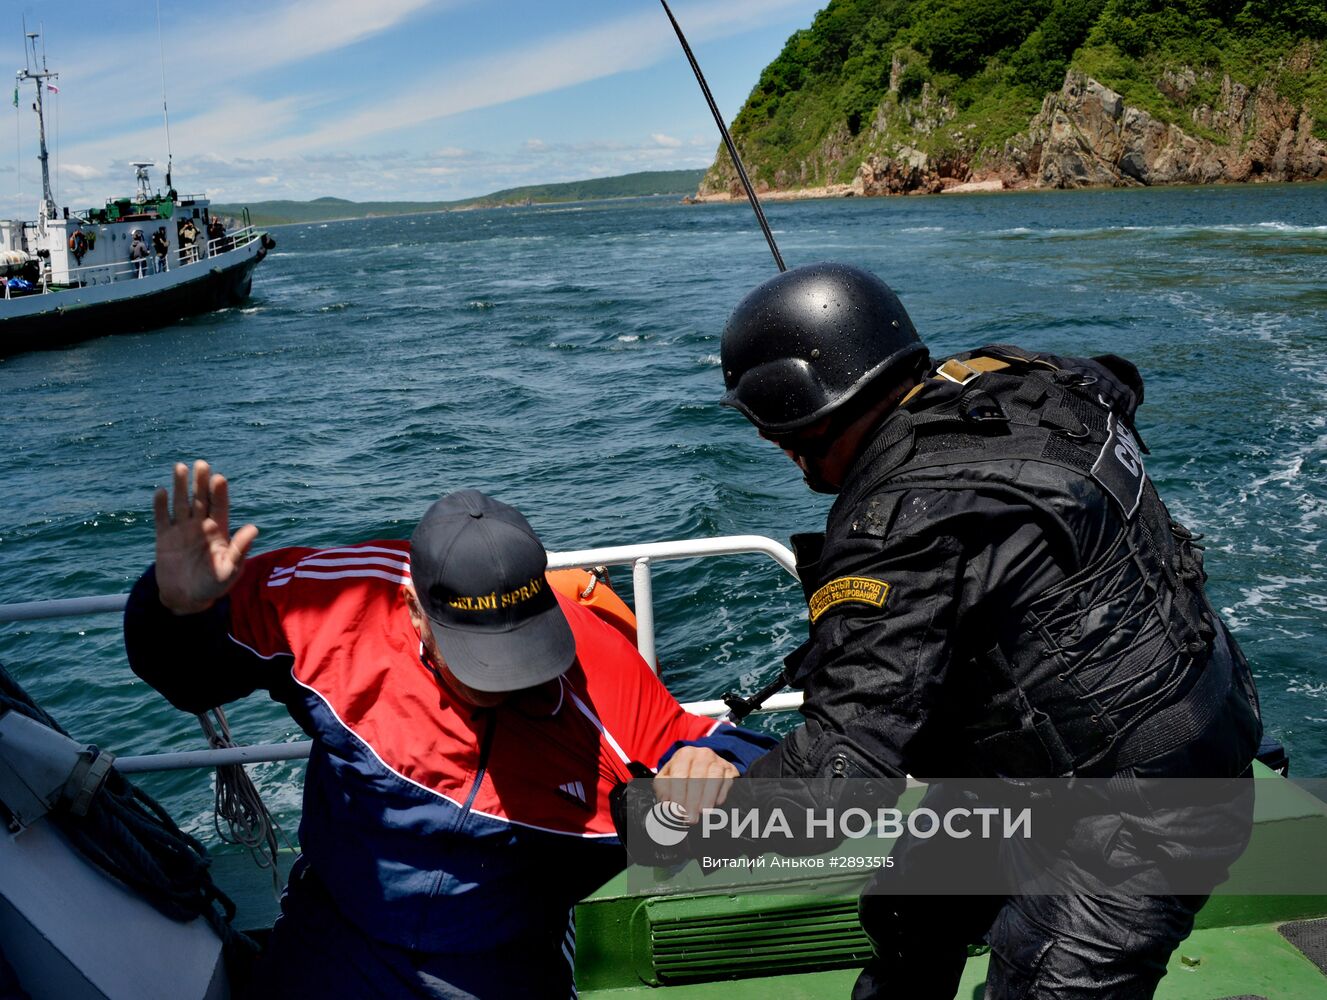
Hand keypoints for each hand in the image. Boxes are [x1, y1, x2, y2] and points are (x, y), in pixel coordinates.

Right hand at [153, 460, 258, 614]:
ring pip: (181, 503)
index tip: (219, 478)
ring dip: (180, 486)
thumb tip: (254, 528)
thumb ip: (240, 549)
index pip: (220, 507)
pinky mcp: (164, 538)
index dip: (219, 493)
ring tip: (179, 467)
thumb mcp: (230, 570)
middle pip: (201, 499)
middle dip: (201, 482)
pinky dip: (160, 506)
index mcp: (219, 531)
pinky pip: (162, 518)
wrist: (186, 599)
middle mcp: (200, 526)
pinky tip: (161, 491)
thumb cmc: (213, 585)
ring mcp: (182, 530)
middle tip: (201, 464)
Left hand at [654, 746, 737, 823]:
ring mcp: (718, 761)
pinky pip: (727, 781)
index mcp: (684, 754)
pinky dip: (722, 793)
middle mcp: (702, 754)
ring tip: (703, 812)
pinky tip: (716, 804)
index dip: (678, 794)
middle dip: (692, 800)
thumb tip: (666, 806)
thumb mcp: (669, 778)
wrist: (703, 767)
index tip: (676, 811)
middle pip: (697, 777)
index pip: (680, 775)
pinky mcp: (731, 770)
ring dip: (708, 797)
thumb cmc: (682, 775)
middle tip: (690, 818)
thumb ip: (664, 790)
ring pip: (714, 778)